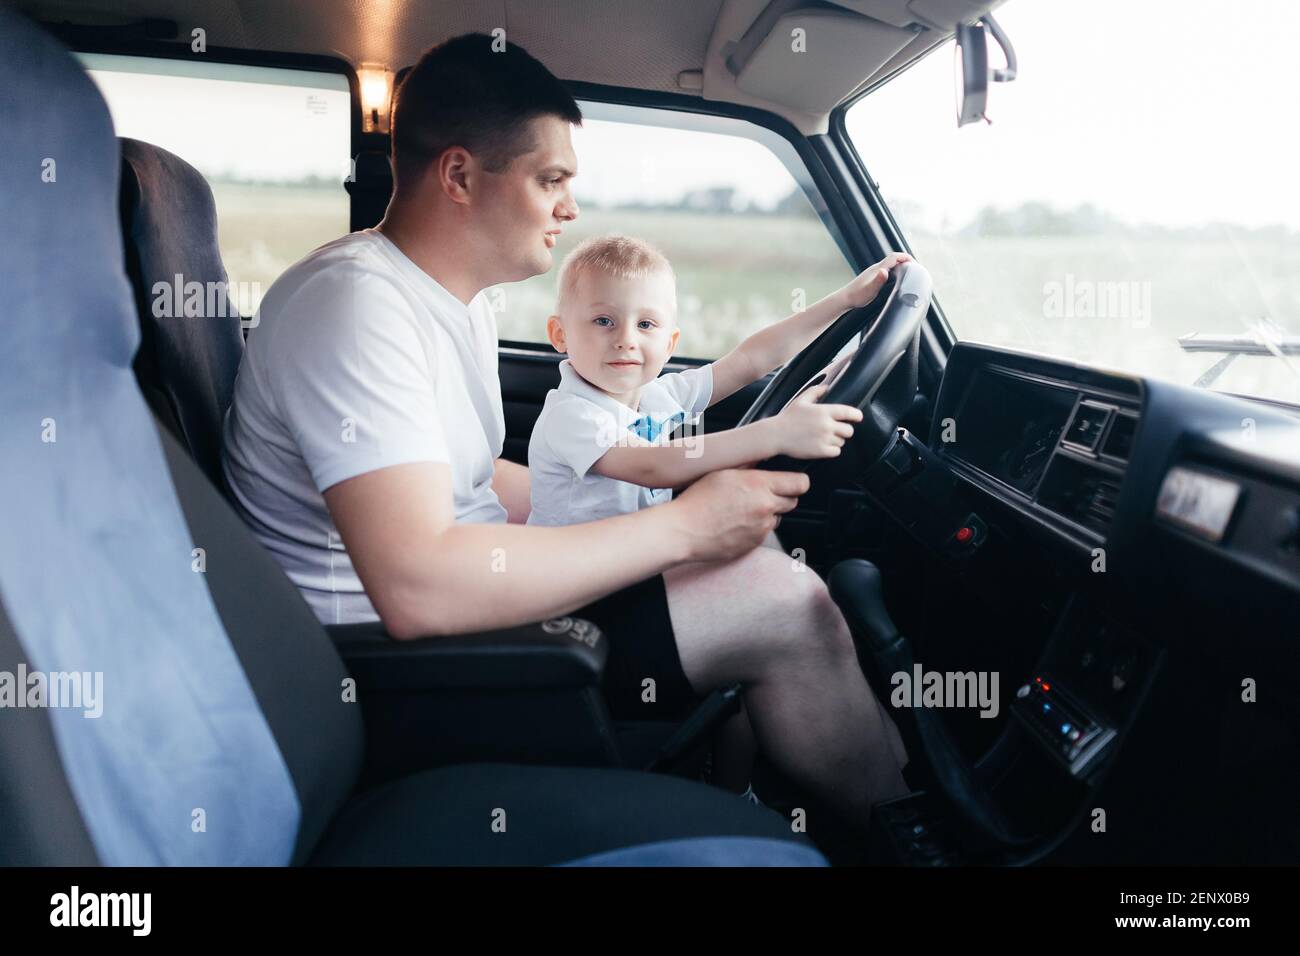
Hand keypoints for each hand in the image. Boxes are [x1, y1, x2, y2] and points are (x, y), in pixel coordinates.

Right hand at [670, 468, 809, 561]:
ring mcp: (761, 528)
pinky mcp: (754, 544)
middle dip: (781, 497)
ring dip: (768, 514)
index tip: (790, 481)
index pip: (800, 483)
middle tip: (762, 494)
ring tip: (743, 510)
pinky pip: (763, 533)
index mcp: (760, 485)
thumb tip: (762, 459)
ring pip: (777, 518)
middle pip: (792, 502)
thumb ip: (749, 466)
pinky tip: (736, 523)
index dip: (796, 481)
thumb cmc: (697, 500)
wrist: (683, 530)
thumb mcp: (723, 472)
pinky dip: (755, 528)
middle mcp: (766, 507)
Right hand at [767, 383, 861, 459]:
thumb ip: (815, 391)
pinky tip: (823, 446)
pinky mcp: (821, 451)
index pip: (848, 412)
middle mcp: (827, 425)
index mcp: (824, 411)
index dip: (856, 415)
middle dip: (844, 430)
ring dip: (836, 440)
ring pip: (842, 442)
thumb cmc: (787, 417)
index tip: (858, 417)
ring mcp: (824, 439)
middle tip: (836, 430)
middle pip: (849, 430)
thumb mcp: (800, 400)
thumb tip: (826, 386)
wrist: (776, 435)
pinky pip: (836, 452)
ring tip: (825, 438)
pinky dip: (832, 450)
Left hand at [838, 252, 912, 309]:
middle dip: (906, 261)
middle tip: (915, 270)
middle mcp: (876, 268)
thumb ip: (878, 280)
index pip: (894, 256)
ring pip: (890, 264)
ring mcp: (874, 273)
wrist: (844, 299)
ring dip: (900, 266)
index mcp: (878, 269)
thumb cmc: (857, 296)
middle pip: (894, 259)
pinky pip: (887, 270)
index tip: (915, 264)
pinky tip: (896, 281)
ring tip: (909, 274)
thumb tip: (884, 271)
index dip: (906, 257)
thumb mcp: (870, 290)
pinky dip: (895, 272)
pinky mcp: (872, 278)